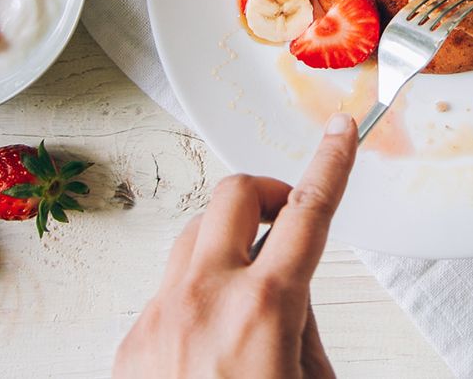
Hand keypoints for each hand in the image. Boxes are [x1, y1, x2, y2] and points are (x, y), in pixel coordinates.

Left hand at [114, 113, 358, 378]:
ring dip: (229, 243)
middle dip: (268, 194)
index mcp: (263, 308)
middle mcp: (205, 298)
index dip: (330, 162)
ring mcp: (161, 315)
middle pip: (236, 194)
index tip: (339, 132)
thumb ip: (304, 326)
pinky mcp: (133, 340)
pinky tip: (210, 340)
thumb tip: (293, 294)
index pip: (308, 210)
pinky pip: (169, 290)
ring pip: (195, 236)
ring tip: (249, 290)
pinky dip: (197, 298)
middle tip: (286, 218)